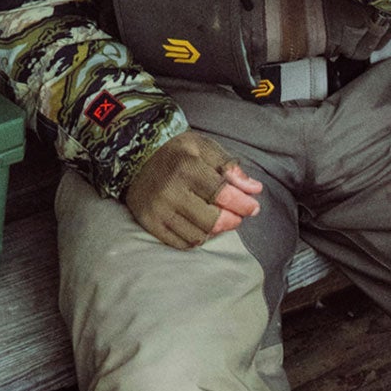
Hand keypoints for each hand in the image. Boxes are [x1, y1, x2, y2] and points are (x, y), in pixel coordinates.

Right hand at [125, 129, 263, 249]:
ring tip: (218, 219)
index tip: (253, 208)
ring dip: (214, 231)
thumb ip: (229, 166)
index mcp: (186, 166)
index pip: (222, 194)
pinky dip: (196, 238)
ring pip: (198, 236)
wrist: (136, 156)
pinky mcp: (149, 222)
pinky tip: (200, 226)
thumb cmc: (177, 152)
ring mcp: (157, 209)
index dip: (242, 204)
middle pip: (211, 220)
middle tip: (237, 216)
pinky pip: (181, 244)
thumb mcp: (203, 147)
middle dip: (231, 221)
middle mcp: (170, 190)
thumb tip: (254, 189)